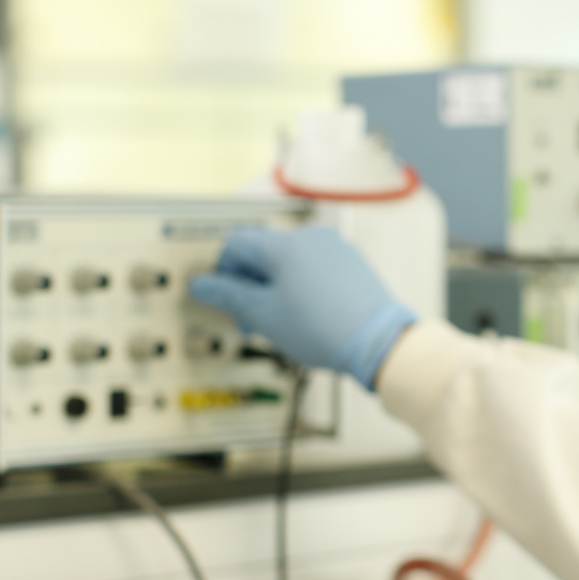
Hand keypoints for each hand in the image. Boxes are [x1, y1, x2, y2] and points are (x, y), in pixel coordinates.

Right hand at [189, 225, 414, 389]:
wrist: (378, 342)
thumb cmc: (322, 328)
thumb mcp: (264, 315)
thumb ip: (227, 295)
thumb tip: (200, 284)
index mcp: (284, 244)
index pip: (236, 243)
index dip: (223, 273)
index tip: (227, 301)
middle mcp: (310, 238)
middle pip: (262, 251)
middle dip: (250, 284)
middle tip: (252, 319)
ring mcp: (335, 248)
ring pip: (288, 261)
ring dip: (274, 287)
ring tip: (281, 322)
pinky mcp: (352, 263)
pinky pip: (314, 267)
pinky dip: (300, 286)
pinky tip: (307, 316)